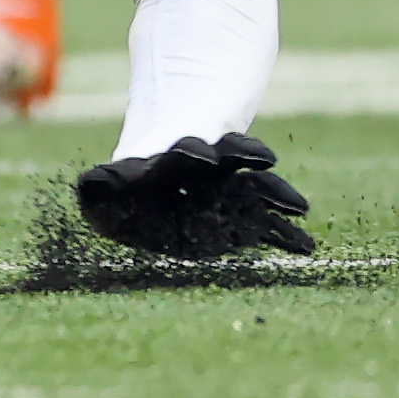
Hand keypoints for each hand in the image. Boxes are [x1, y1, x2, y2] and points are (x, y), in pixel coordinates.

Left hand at [74, 132, 312, 259]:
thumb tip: (93, 183)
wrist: (149, 192)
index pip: (184, 151)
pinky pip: (269, 223)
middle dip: (239, 158)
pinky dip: (286, 234)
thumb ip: (100, 187)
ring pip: (256, 186)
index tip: (202, 153)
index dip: (193, 151)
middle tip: (262, 160)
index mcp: (170, 162)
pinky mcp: (243, 217)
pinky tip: (306, 246)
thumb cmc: (121, 194)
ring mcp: (228, 191)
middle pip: (226, 157)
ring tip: (299, 207)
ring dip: (275, 194)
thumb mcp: (104, 190)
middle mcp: (205, 172)